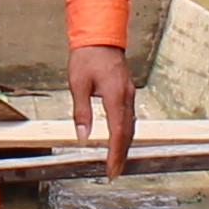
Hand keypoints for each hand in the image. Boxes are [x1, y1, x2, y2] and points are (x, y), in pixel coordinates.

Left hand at [68, 42, 138, 174]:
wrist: (100, 35)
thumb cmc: (87, 57)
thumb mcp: (78, 84)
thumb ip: (81, 112)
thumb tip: (83, 137)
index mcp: (114, 96)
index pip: (117, 132)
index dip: (115, 153)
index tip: (111, 169)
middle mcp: (126, 97)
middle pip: (127, 132)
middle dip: (122, 155)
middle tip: (114, 173)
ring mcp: (129, 94)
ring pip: (131, 126)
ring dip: (125, 145)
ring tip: (117, 162)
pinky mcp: (127, 92)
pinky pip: (130, 117)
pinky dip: (125, 132)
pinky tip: (120, 139)